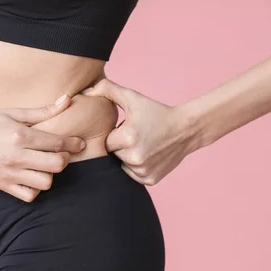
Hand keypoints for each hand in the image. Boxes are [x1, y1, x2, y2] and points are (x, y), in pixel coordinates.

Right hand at [0, 95, 85, 200]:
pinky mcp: (2, 185)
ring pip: (45, 182)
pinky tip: (32, 176)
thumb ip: (42, 111)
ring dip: (50, 174)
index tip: (78, 143)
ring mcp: (8, 173)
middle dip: (64, 158)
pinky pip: (29, 195)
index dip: (73, 143)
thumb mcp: (12, 112)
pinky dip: (35, 188)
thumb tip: (67, 100)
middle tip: (60, 152)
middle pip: (56, 165)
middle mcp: (15, 157)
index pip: (57, 143)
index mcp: (19, 136)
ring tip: (44, 164)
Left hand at [83, 79, 200, 184]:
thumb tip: (84, 92)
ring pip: (122, 166)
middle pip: (113, 155)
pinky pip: (133, 175)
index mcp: (127, 137)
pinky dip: (137, 167)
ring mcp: (143, 171)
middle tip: (136, 137)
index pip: (106, 142)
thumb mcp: (132, 97)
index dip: (115, 135)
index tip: (126, 129)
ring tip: (143, 145)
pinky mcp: (150, 180)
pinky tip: (148, 155)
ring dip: (128, 157)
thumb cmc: (156, 112)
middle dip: (121, 147)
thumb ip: (107, 90)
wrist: (186, 129)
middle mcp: (134, 157)